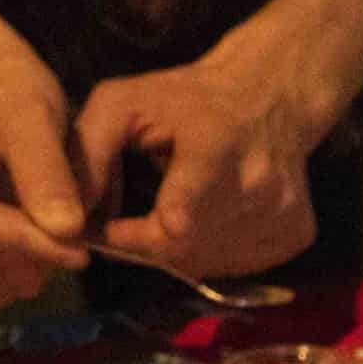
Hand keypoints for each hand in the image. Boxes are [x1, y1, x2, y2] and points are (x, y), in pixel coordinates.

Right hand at [0, 36, 91, 306]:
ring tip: (56, 223)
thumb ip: (46, 170)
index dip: (30, 241)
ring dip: (31, 264)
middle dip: (33, 251)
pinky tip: (38, 236)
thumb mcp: (31, 114)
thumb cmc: (7, 92)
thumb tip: (66, 231)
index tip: (82, 251)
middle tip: (80, 230)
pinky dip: (21, 269)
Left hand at [73, 56, 329, 276]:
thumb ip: (87, 153)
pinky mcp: (297, 234)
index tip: (115, 229)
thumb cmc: (187, 99)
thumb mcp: (123, 103)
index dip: (137, 236)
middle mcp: (258, 183)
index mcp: (216, 144)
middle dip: (146, 244)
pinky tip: (209, 220)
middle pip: (184, 249)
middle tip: (133, 222)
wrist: (272, 97)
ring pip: (208, 264)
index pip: (178, 219)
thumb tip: (65, 220)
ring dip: (177, 251)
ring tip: (174, 213)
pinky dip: (210, 254)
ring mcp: (282, 212)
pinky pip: (237, 267)